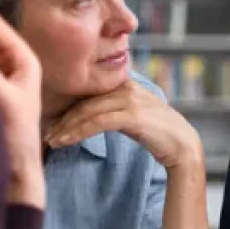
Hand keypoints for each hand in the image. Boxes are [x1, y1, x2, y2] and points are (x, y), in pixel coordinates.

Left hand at [45, 80, 202, 169]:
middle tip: (46, 134)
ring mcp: (130, 100)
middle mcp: (126, 87)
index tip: (52, 122)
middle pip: (84, 101)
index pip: (88, 93)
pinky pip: (96, 122)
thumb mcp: (133, 114)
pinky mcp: (132, 115)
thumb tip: (87, 117)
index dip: (67, 107)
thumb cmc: (158, 133)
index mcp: (125, 83)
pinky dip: (77, 132)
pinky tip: (65, 142)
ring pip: (87, 111)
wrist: (183, 145)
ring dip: (65, 127)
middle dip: (62, 119)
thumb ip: (113, 109)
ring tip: (51, 141)